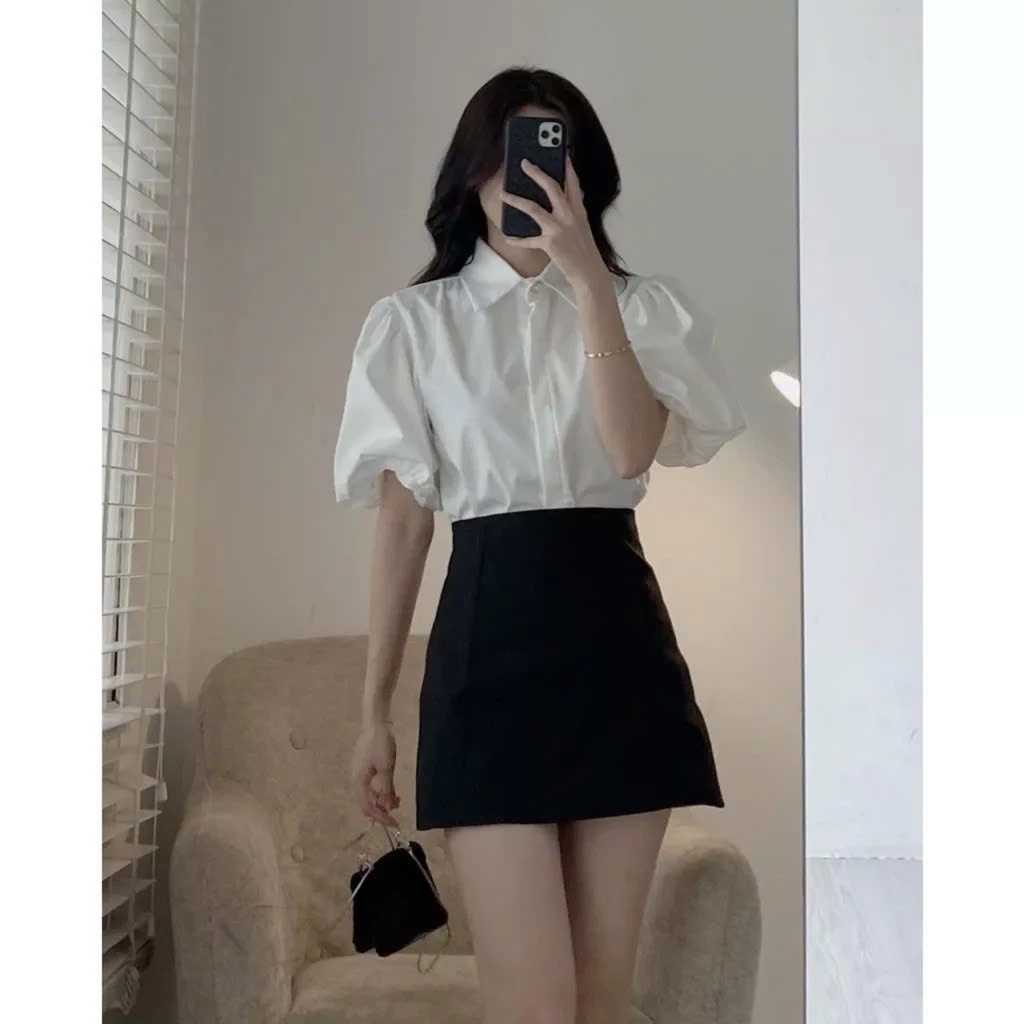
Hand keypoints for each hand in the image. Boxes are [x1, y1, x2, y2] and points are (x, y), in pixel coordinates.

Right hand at [350, 721, 400, 827]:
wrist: (376, 722)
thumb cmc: (380, 744)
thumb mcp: (386, 767)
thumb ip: (386, 788)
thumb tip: (386, 807)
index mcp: (359, 781)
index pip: (368, 807)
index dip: (381, 817)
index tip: (395, 823)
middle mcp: (357, 780)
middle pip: (367, 803)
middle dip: (381, 810)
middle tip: (396, 814)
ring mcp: (361, 773)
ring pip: (370, 794)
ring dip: (383, 800)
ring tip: (398, 800)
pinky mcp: (366, 767)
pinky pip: (373, 785)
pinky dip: (382, 791)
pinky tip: (392, 790)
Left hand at [501, 155, 606, 289]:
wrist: (589, 272)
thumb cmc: (585, 250)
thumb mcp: (583, 226)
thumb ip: (573, 212)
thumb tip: (563, 200)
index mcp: (579, 210)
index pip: (573, 183)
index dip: (566, 167)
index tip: (560, 153)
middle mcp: (569, 215)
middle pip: (552, 188)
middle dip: (537, 173)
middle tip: (524, 163)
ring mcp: (559, 229)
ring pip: (534, 208)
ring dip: (516, 200)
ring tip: (504, 194)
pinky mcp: (550, 243)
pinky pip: (529, 240)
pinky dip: (517, 239)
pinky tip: (508, 237)